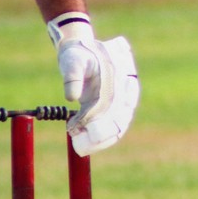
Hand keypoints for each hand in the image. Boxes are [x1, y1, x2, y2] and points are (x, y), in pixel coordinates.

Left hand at [49, 14, 139, 155]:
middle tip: (78, 143)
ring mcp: (122, 102)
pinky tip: (83, 141)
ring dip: (101, 140)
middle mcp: (126, 92)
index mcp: (120, 79)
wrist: (83, 52)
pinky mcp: (113, 109)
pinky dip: (100, 138)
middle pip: (119, 122)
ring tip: (80, 146)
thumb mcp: (73, 61)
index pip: (114, 107)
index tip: (76, 127)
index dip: (97, 121)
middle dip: (99, 136)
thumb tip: (72, 97)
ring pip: (118, 128)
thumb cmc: (79, 55)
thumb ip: (73, 76)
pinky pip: (113, 128)